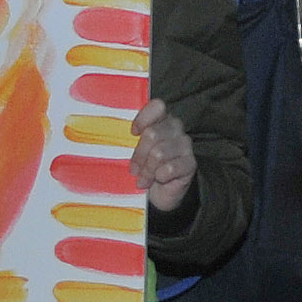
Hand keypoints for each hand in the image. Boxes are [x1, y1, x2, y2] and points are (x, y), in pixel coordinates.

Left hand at [132, 94, 196, 210]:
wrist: (157, 194)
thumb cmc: (142, 168)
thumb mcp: (130, 151)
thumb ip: (126, 139)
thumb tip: (111, 135)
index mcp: (160, 119)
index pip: (157, 106)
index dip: (143, 119)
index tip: (132, 133)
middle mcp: (175, 128)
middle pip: (152, 134)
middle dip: (139, 155)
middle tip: (134, 170)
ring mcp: (185, 145)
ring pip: (159, 153)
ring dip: (147, 170)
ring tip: (143, 180)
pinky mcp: (191, 163)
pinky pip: (170, 168)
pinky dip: (159, 176)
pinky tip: (158, 180)